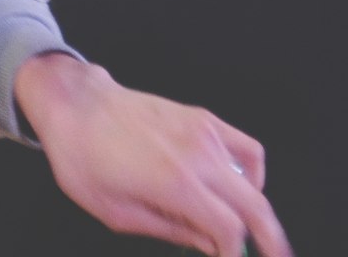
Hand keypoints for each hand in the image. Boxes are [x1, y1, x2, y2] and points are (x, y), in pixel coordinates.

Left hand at [14, 53, 291, 256]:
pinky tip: (243, 191)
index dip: (235, 256)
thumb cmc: (85, 160)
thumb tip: (211, 245)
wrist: (77, 105)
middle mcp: (197, 155)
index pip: (228, 229)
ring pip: (254, 179)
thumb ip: (172, 230)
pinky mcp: (203, 119)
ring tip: (254, 233)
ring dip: (258, 210)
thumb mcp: (119, 213)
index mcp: (174, 183)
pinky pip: (246, 148)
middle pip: (254, 205)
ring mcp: (204, 133)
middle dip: (270, 240)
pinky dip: (253, 174)